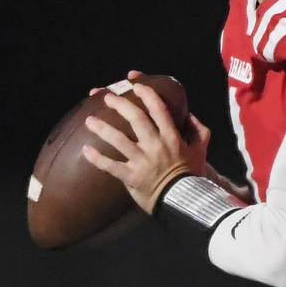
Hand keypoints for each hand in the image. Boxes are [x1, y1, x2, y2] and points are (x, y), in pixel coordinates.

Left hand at [83, 79, 212, 214]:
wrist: (184, 202)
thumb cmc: (192, 175)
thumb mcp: (201, 150)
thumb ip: (198, 130)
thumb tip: (188, 114)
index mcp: (172, 137)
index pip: (158, 109)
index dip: (146, 93)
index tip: (135, 84)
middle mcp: (155, 146)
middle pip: (135, 118)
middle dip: (119, 104)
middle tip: (107, 97)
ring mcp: (142, 161)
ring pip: (118, 140)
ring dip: (102, 128)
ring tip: (89, 120)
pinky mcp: (131, 177)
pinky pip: (111, 166)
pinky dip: (97, 159)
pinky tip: (85, 150)